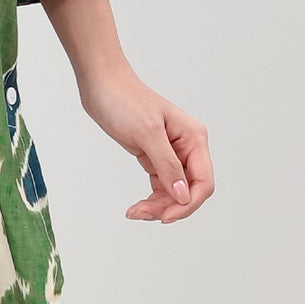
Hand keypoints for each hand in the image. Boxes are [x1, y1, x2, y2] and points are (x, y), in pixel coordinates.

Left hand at [77, 64, 213, 222]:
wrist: (101, 86)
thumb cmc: (124, 100)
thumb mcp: (147, 133)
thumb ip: (167, 165)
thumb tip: (183, 195)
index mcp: (194, 138)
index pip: (203, 181)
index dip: (188, 203)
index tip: (165, 217)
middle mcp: (187, 147)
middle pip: (189, 191)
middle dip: (169, 207)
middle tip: (141, 213)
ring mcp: (171, 153)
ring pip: (174, 192)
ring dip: (158, 206)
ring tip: (134, 211)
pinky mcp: (154, 157)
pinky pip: (161, 186)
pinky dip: (152, 199)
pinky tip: (137, 207)